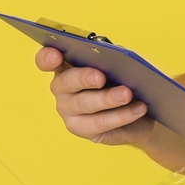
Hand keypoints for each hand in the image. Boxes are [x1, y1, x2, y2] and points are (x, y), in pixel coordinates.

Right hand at [35, 46, 154, 145]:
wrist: (137, 108)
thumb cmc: (121, 78)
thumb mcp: (116, 65)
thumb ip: (111, 59)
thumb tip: (118, 60)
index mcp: (65, 65)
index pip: (45, 60)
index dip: (47, 58)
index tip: (56, 55)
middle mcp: (61, 88)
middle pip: (66, 82)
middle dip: (84, 77)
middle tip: (101, 77)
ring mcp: (68, 111)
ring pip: (84, 104)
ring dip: (107, 99)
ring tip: (127, 94)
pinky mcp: (82, 129)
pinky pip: (101, 123)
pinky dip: (122, 115)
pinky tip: (138, 108)